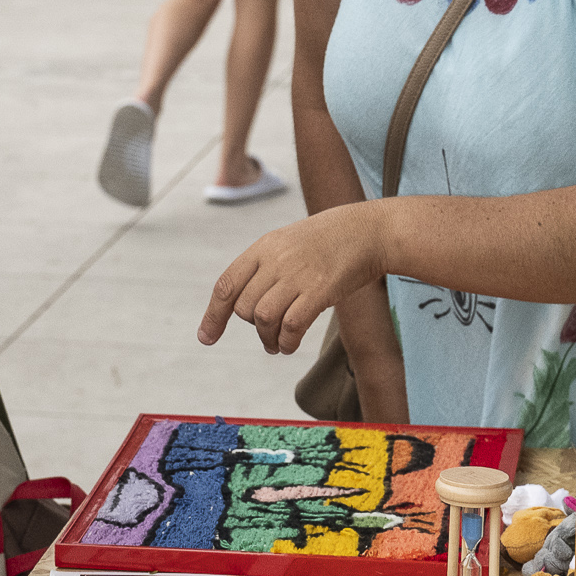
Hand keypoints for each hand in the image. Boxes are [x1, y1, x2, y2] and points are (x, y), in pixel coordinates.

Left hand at [198, 206, 385, 355]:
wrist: (369, 230)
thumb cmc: (330, 241)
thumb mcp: (289, 243)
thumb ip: (266, 268)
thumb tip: (247, 308)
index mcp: (263, 247)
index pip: (226, 285)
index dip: (213, 315)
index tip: (206, 338)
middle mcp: (275, 260)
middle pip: (244, 308)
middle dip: (253, 328)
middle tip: (268, 335)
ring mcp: (297, 274)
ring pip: (263, 319)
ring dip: (268, 340)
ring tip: (278, 345)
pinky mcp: (319, 290)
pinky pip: (291, 325)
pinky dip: (287, 342)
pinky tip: (290, 345)